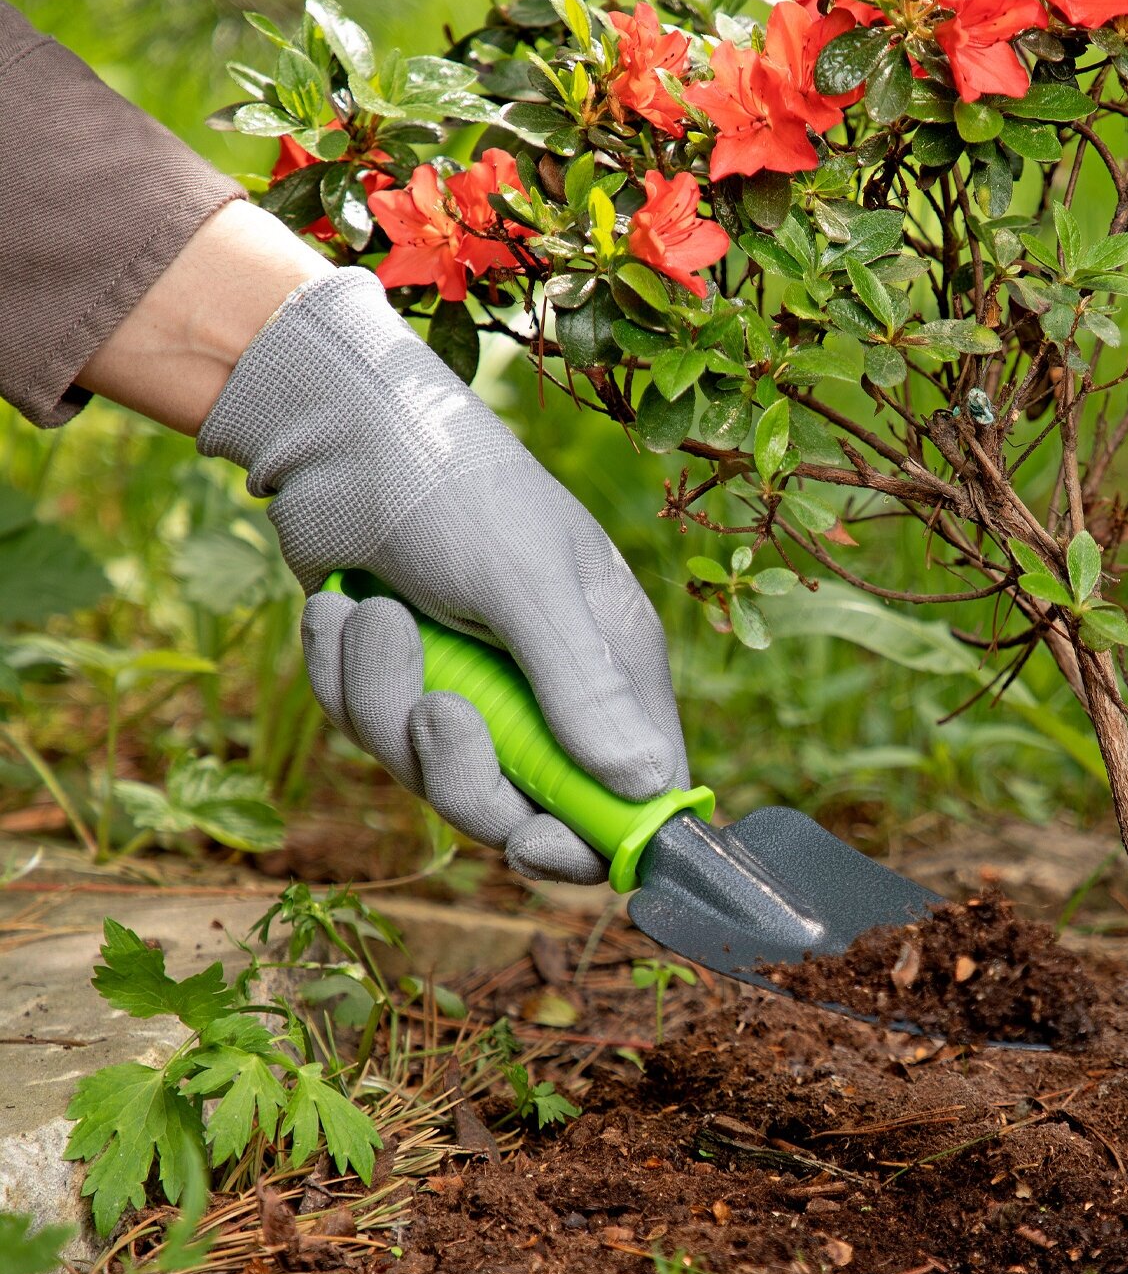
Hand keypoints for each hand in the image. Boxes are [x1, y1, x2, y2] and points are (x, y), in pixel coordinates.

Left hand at [198, 267, 687, 882]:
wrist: (336, 432)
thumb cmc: (453, 488)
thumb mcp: (526, 582)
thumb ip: (582, 686)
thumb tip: (645, 789)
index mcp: (612, 665)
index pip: (632, 794)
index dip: (590, 838)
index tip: (533, 841)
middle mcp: (551, 690)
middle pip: (521, 808)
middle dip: (462, 770)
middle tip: (434, 708)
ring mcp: (476, 690)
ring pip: (430, 773)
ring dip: (385, 701)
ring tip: (372, 615)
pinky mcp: (402, 682)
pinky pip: (370, 732)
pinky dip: (343, 677)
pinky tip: (338, 610)